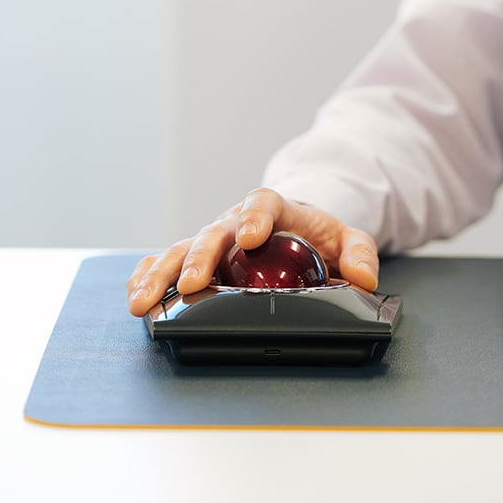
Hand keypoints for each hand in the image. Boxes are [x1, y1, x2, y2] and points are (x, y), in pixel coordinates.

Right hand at [127, 188, 379, 315]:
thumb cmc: (318, 233)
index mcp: (275, 209)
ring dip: (162, 274)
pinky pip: (169, 261)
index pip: (263, 203)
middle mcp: (236, 221)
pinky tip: (137, 295)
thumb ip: (360, 253)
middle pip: (213, 232)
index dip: (255, 217)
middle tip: (193, 283)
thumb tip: (365, 278)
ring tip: (143, 300)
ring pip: (182, 249)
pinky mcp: (199, 256)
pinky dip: (150, 274)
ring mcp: (214, 239)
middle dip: (200, 257)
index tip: (251, 237)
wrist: (296, 227)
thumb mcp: (349, 237)